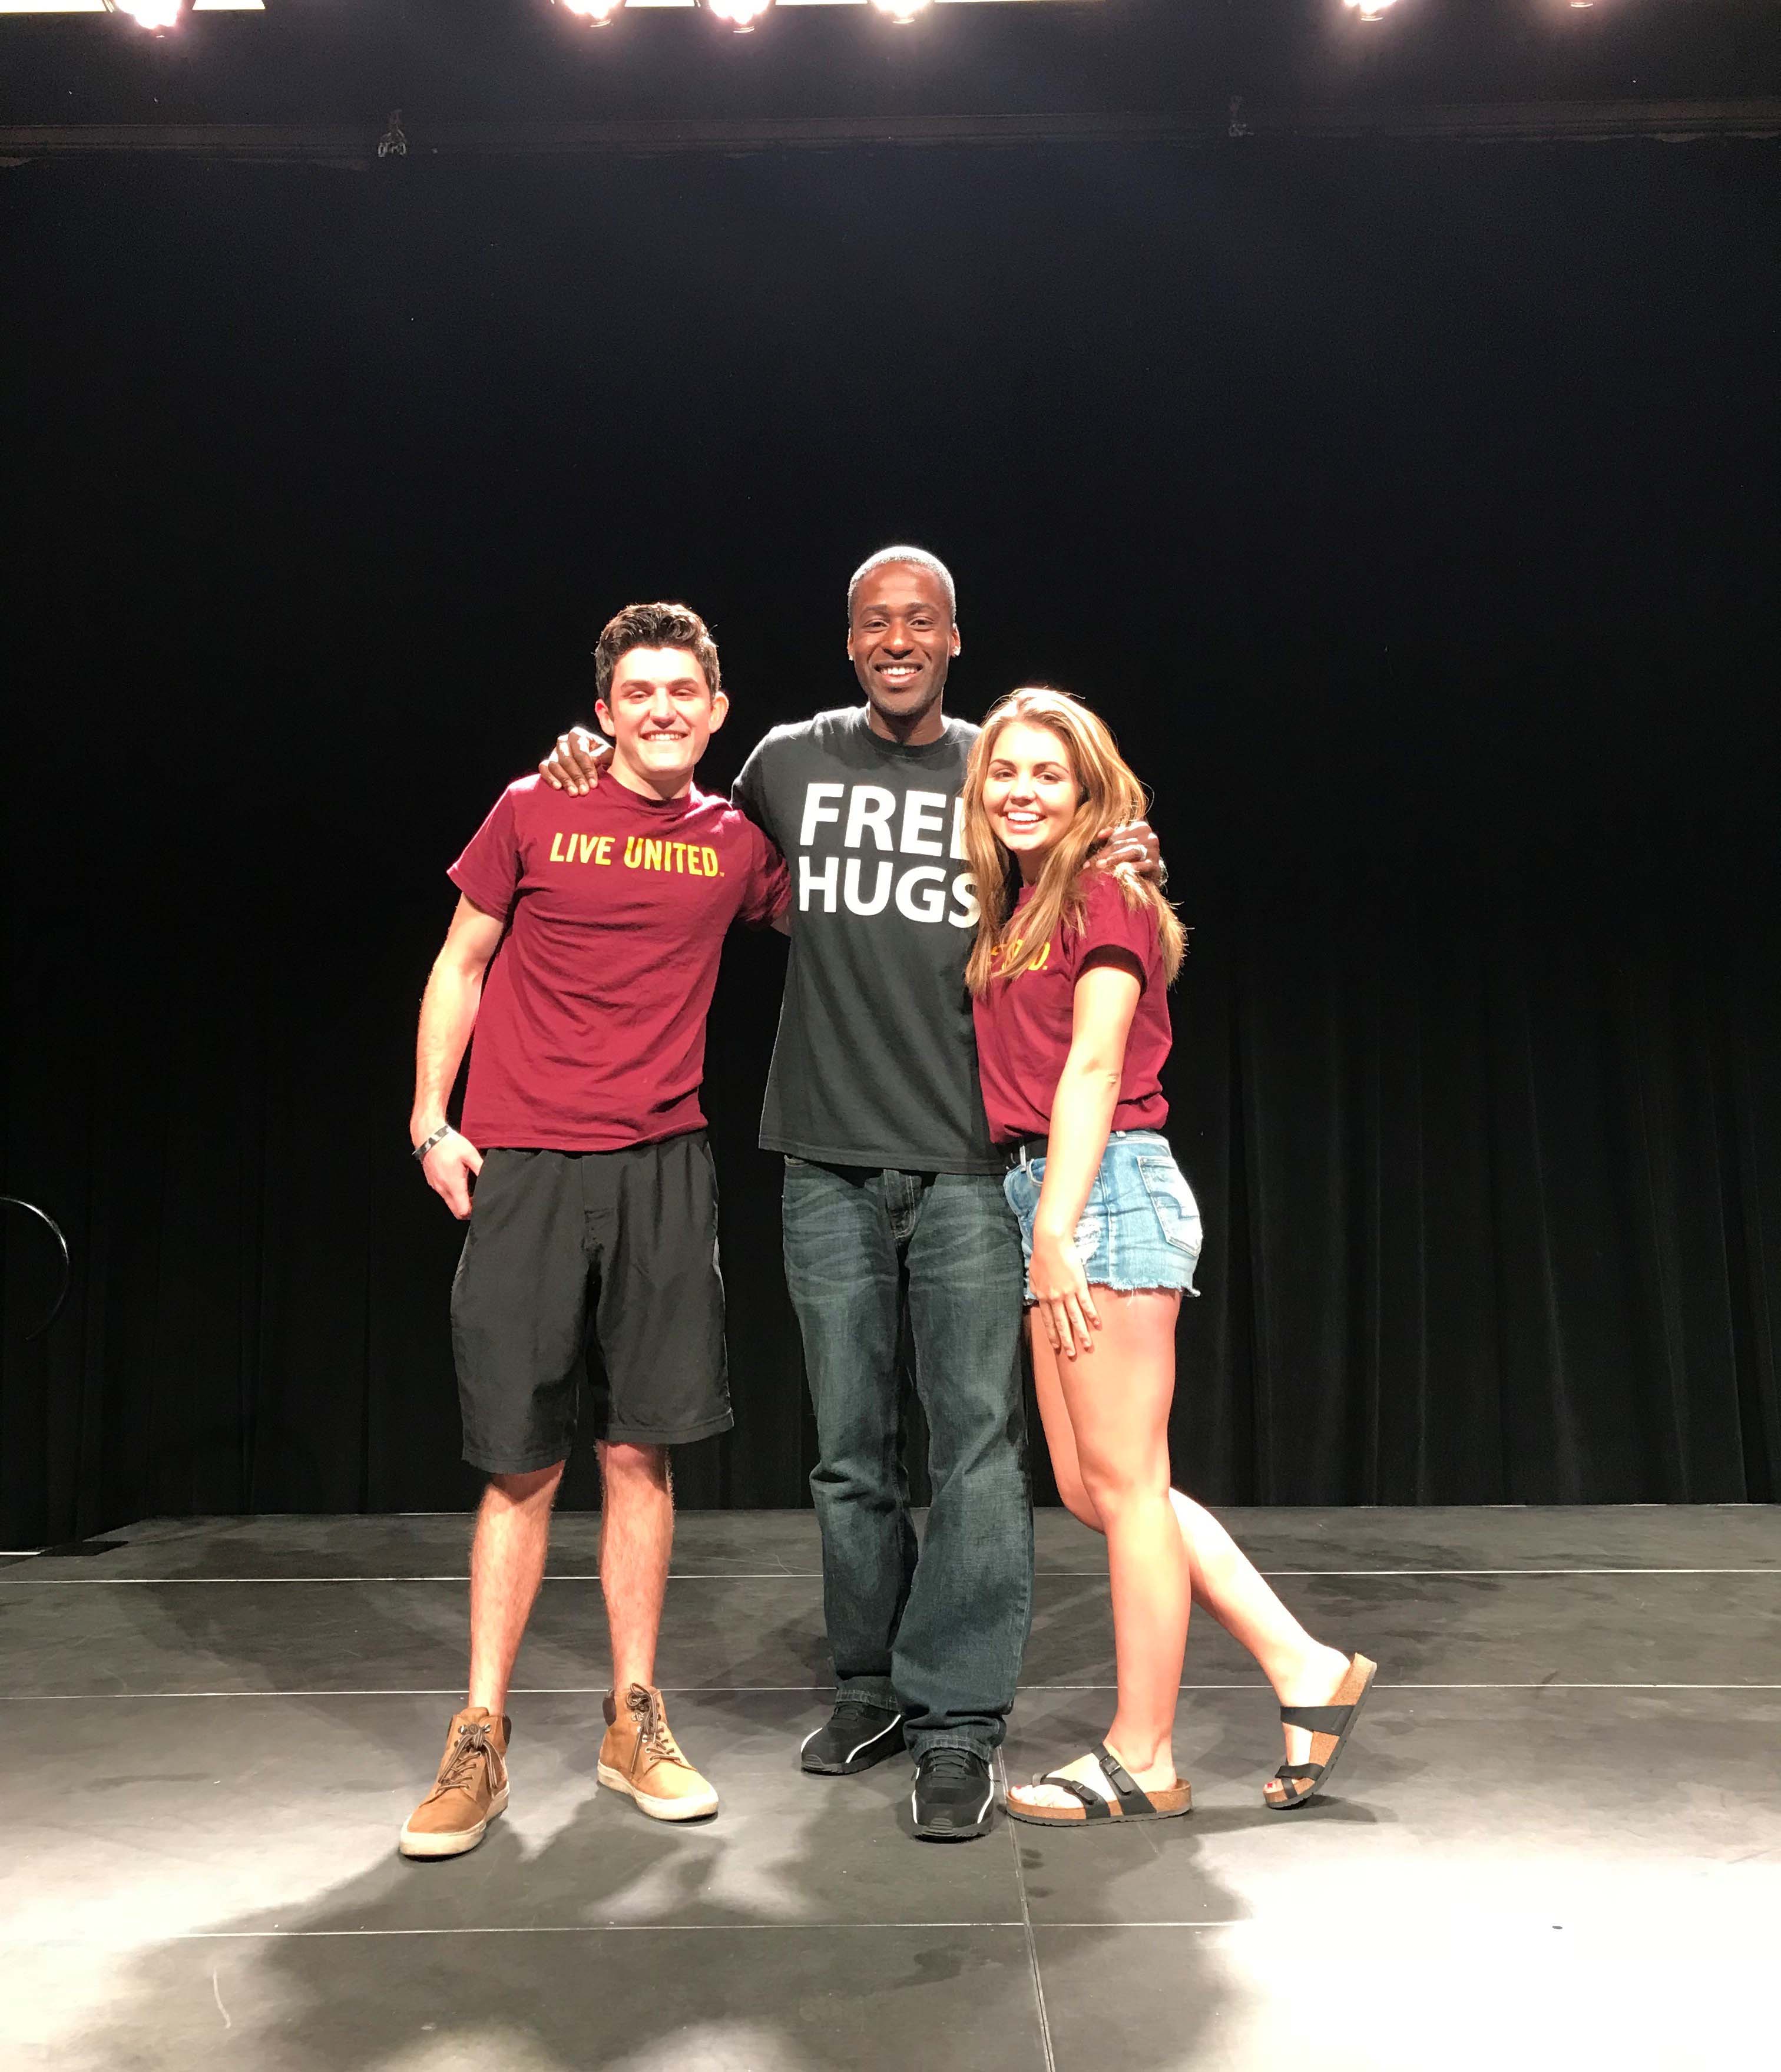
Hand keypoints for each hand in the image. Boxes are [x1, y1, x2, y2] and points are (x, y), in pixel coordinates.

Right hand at [418, 1130, 482, 1219]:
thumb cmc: (449, 1144)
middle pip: (456, 1212)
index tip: (480, 1202)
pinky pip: (444, 1195)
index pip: (463, 1211)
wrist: (429, 1137)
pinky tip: (459, 1182)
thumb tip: (490, 1179)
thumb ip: (481, 1168)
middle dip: (467, 1210)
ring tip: (469, 1189)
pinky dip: (452, 1195)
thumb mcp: (470, 1154)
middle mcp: (443, 1189)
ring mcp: (436, 1187)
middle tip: (476, 1198)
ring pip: (449, 1204)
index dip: (473, 1211)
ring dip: (460, 1202)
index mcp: (454, 1184)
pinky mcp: (433, 1183)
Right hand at [539, 727, 608, 794]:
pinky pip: (544, 769)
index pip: (580, 751)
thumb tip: (593, 759)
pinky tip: (558, 787)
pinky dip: (549, 778)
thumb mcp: (608, 755)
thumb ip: (603, 755)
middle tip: (584, 791)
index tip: (593, 784)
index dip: (587, 768)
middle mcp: (563, 741)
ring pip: (554, 764)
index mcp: (578, 735)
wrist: (596, 766)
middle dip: (576, 776)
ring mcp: (554, 752)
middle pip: (566, 759)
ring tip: (573, 793)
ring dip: (564, 780)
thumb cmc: (603, 758)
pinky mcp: (547, 763)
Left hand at [1029, 1226, 1100, 1359]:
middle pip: (1062, 1324)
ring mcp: (1067, 1293)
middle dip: (1067, 1340)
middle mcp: (1055, 1298)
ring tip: (1087, 1346)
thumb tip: (1037, 1298)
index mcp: (1043, 1296)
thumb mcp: (1033, 1275)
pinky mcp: (1079, 1286)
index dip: (1053, 1334)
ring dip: (1081, 1333)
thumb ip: (1036, 1289)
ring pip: (1075, 1318)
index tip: (1056, 1346)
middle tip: (1071, 1354)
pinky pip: (1086, 1304)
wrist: (1051, 1243)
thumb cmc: (1041, 1256)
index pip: (1049, 1320)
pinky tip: (1097, 1324)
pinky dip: (1092, 1315)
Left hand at [1089, 819, 1163, 885]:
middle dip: (1104, 855)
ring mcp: (1153, 851)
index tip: (1086, 862)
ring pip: (1132, 851)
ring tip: (1101, 866)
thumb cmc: (1132, 856)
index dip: (1101, 848)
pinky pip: (1144, 865)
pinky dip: (1133, 867)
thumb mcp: (1122, 842)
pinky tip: (1123, 871)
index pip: (1116, 837)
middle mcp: (1149, 837)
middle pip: (1122, 845)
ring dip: (1115, 859)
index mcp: (1139, 827)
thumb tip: (1099, 834)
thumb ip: (1111, 836)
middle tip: (1090, 865)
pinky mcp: (1156, 865)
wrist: (1151, 872)